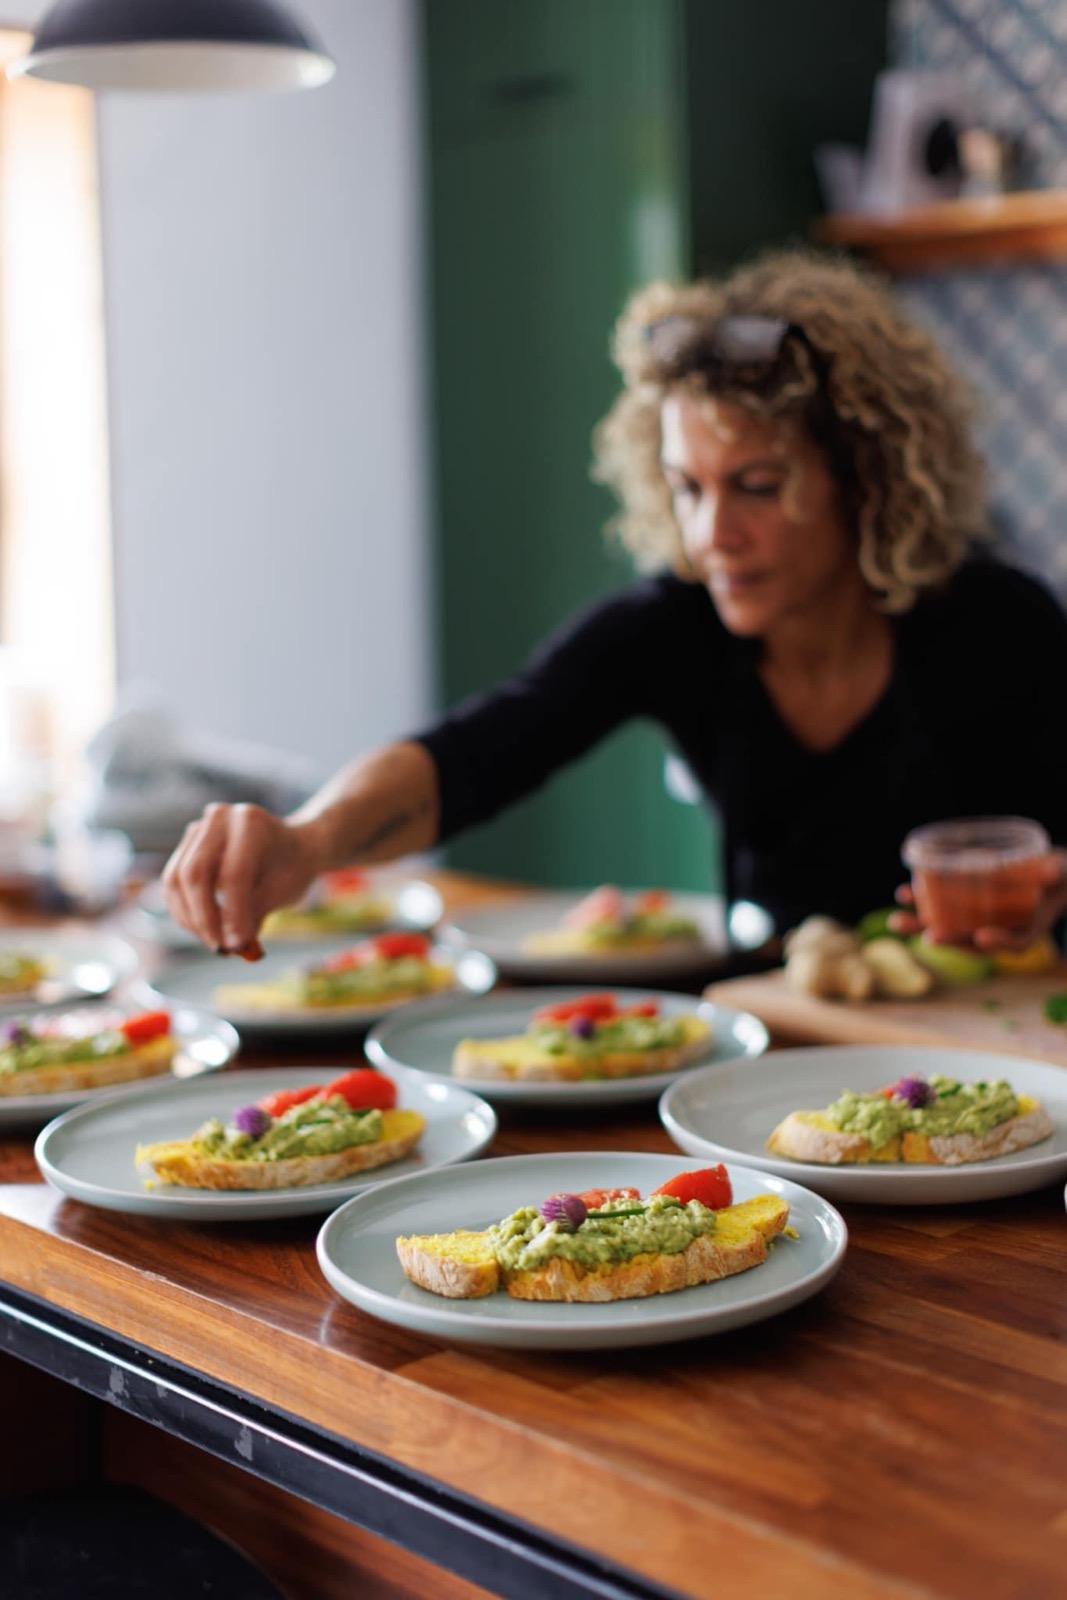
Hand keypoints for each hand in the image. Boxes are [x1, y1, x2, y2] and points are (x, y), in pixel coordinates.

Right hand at [162, 803, 324, 954]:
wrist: (291, 848)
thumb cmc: (290, 870)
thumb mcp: (282, 892)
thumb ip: (254, 915)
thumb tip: (230, 946)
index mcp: (251, 822)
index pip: (234, 873)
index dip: (233, 914)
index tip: (237, 946)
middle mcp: (219, 818)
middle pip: (196, 873)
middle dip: (204, 918)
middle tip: (220, 949)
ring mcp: (199, 828)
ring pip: (177, 879)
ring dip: (191, 918)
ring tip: (215, 942)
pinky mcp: (186, 845)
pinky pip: (173, 882)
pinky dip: (185, 911)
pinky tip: (204, 929)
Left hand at [888, 849, 1066, 950]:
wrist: (1044, 872)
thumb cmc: (1055, 874)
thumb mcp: (1059, 872)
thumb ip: (1054, 873)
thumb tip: (1050, 872)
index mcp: (1027, 929)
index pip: (1014, 942)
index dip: (999, 941)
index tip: (984, 937)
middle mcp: (999, 930)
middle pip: (972, 941)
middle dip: (948, 940)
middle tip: (929, 938)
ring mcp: (978, 919)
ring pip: (949, 927)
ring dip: (921, 924)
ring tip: (897, 921)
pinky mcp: (964, 905)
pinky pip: (940, 908)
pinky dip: (922, 902)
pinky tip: (903, 894)